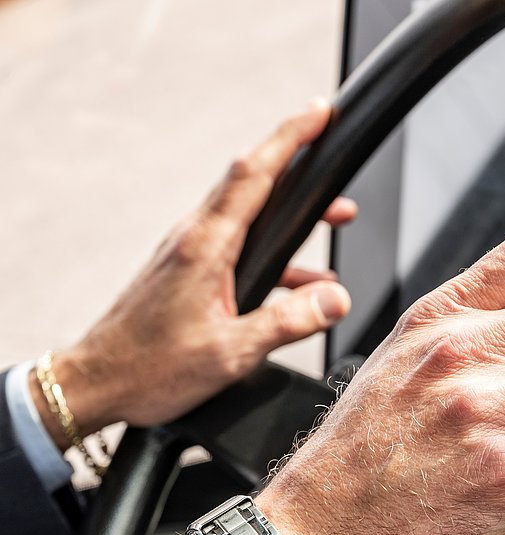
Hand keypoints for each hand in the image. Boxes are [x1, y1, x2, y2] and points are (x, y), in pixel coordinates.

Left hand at [31, 100, 356, 447]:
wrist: (96, 382)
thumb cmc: (150, 369)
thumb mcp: (231, 353)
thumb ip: (289, 323)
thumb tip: (336, 299)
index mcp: (206, 246)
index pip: (254, 174)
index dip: (289, 137)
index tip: (318, 113)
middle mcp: (195, 238)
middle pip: (254, 183)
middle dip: (302, 170)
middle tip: (337, 166)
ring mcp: (189, 251)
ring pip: (249, 214)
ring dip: (292, 216)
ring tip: (334, 222)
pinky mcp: (187, 269)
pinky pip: (239, 245)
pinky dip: (275, 252)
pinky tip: (301, 285)